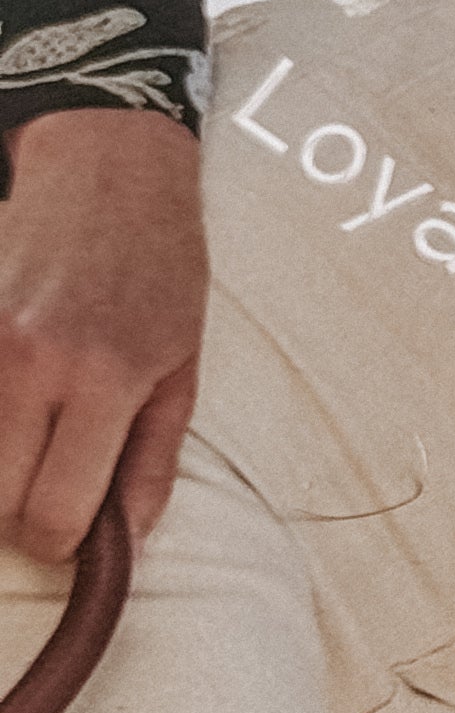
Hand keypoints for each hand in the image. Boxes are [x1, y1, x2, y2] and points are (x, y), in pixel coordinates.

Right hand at [0, 109, 207, 559]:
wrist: (105, 170)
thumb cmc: (159, 270)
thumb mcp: (180, 368)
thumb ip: (150, 461)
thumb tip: (127, 540)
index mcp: (103, 381)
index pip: (53, 514)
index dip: (61, 542)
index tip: (71, 531)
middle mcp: (29, 362)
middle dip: (20, 515)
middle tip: (48, 490)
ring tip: (32, 439)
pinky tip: (14, 407)